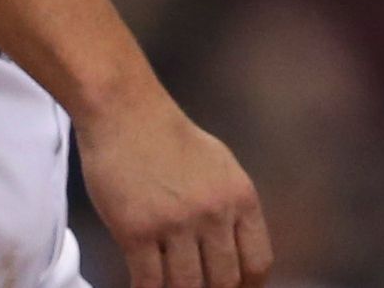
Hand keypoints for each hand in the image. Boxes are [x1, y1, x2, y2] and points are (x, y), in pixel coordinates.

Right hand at [75, 93, 270, 287]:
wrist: (126, 112)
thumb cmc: (170, 138)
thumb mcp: (221, 166)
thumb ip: (232, 208)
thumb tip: (237, 251)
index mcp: (240, 197)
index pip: (257, 262)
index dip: (248, 287)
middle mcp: (214, 213)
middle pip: (225, 281)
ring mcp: (175, 224)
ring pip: (187, 287)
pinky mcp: (136, 231)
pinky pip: (148, 282)